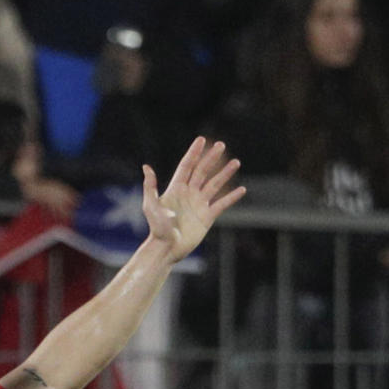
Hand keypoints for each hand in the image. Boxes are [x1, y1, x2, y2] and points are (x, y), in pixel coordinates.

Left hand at [141, 137, 244, 261]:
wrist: (167, 248)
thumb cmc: (157, 228)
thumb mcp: (150, 205)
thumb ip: (150, 186)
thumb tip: (146, 167)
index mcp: (176, 188)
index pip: (187, 166)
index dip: (194, 153)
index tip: (201, 140)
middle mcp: (189, 193)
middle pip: (202, 171)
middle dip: (211, 158)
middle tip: (221, 145)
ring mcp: (199, 204)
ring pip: (214, 184)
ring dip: (225, 173)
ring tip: (236, 162)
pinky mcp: (207, 217)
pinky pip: (222, 204)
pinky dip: (232, 197)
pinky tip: (241, 190)